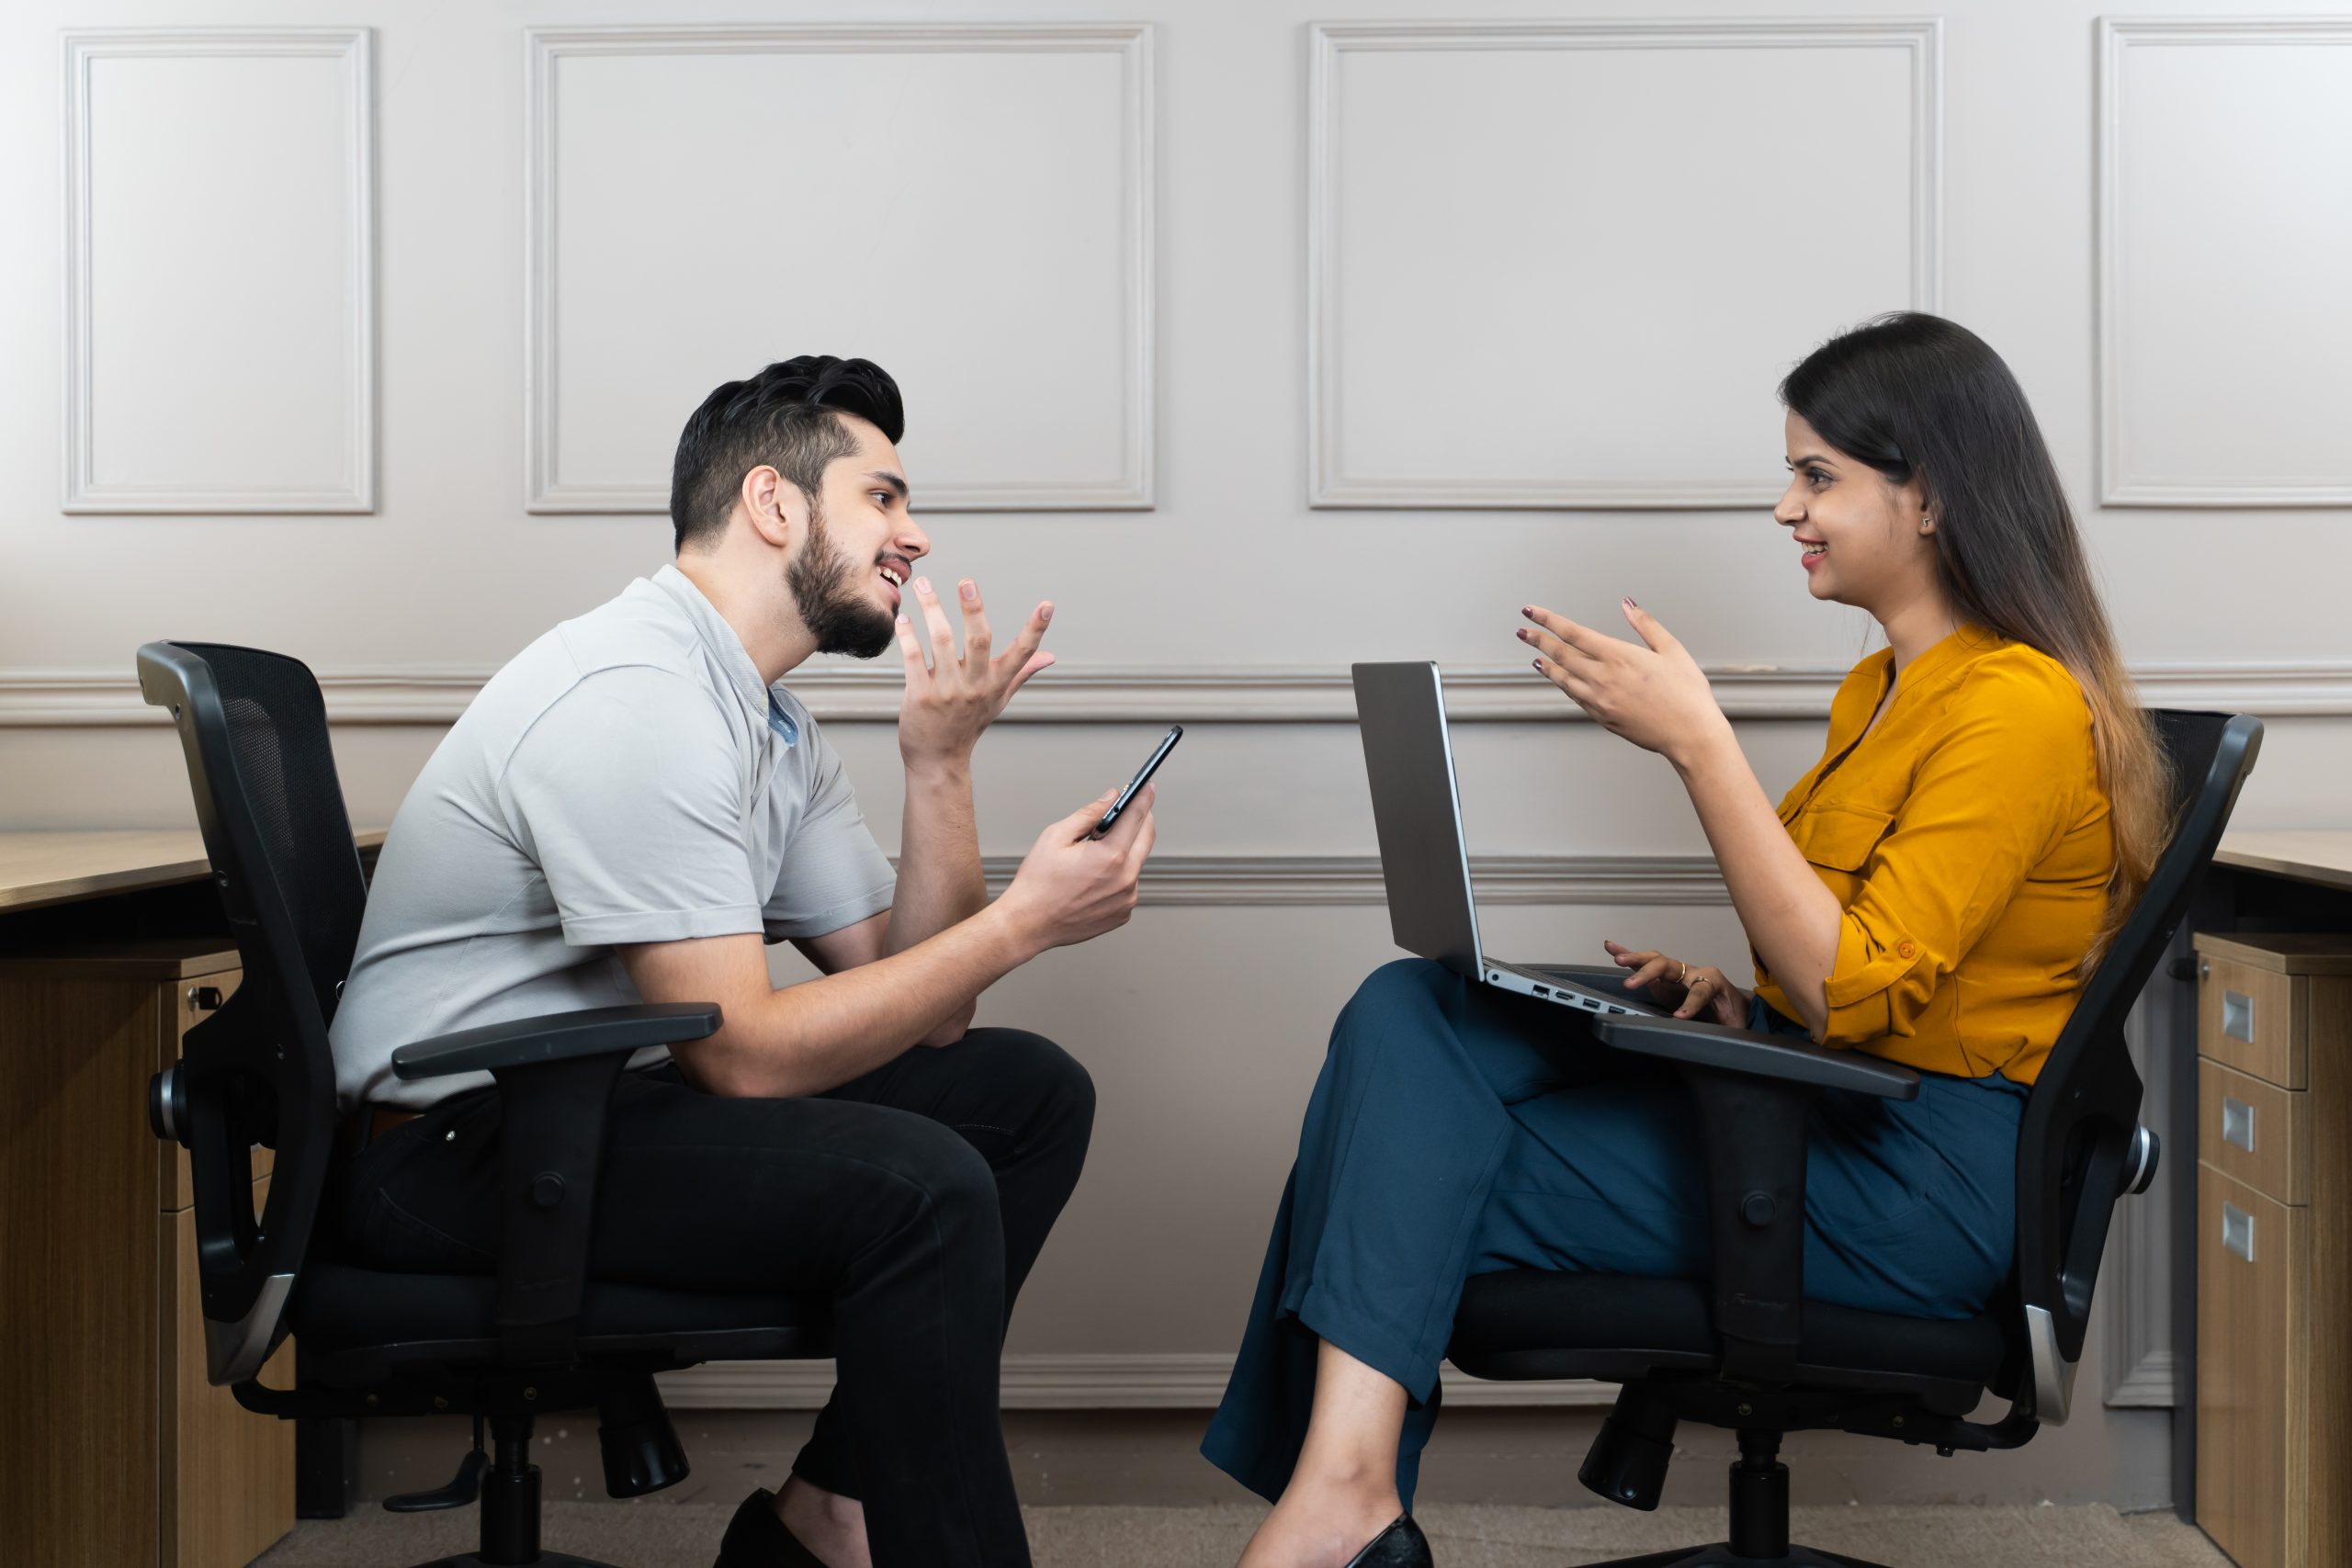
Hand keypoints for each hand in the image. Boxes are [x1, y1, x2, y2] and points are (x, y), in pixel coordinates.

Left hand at [895, 576, 1053, 769]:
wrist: (938, 759)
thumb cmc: (968, 724)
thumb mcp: (998, 699)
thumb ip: (1022, 673)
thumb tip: (1050, 657)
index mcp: (996, 683)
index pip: (1022, 653)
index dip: (1036, 629)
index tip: (1047, 605)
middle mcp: (975, 686)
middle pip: (979, 641)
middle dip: (974, 609)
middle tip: (967, 582)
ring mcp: (947, 691)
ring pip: (942, 641)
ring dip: (932, 609)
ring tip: (923, 584)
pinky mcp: (920, 695)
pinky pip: (914, 658)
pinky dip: (908, 635)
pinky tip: (904, 617)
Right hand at [997, 785, 1156, 955]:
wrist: (1029, 924)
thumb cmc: (1037, 884)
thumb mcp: (1056, 836)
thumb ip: (1089, 814)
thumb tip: (1110, 798)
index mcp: (1111, 856)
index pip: (1137, 816)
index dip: (1143, 797)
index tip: (1148, 788)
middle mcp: (1126, 879)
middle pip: (1146, 838)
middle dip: (1140, 820)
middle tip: (1127, 811)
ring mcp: (1127, 899)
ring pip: (1137, 862)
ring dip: (1125, 850)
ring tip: (1095, 854)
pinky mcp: (1124, 912)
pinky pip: (1129, 885)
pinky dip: (1119, 875)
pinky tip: (1094, 877)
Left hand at [1519, 600, 1728, 764]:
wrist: (1690, 734)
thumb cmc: (1686, 694)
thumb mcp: (1671, 650)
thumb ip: (1645, 625)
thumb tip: (1628, 605)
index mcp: (1619, 656)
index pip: (1573, 633)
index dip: (1548, 620)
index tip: (1531, 612)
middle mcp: (1603, 678)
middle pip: (1561, 655)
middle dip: (1539, 641)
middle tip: (1523, 632)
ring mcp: (1600, 700)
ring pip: (1563, 679)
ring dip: (1547, 665)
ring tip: (1536, 656)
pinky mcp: (1602, 717)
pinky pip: (1576, 697)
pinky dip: (1564, 685)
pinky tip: (1562, 680)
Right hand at [1604, 940, 1748, 1024]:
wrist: (1735, 1008)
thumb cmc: (1735, 1017)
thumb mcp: (1737, 1028)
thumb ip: (1730, 1035)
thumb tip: (1722, 1047)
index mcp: (1713, 982)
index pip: (1700, 990)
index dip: (1690, 1004)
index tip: (1679, 1017)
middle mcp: (1693, 973)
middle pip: (1669, 966)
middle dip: (1650, 973)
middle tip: (1631, 984)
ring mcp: (1678, 973)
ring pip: (1655, 960)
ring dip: (1635, 959)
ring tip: (1618, 960)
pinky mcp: (1665, 978)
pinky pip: (1645, 964)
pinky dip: (1628, 954)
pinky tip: (1611, 947)